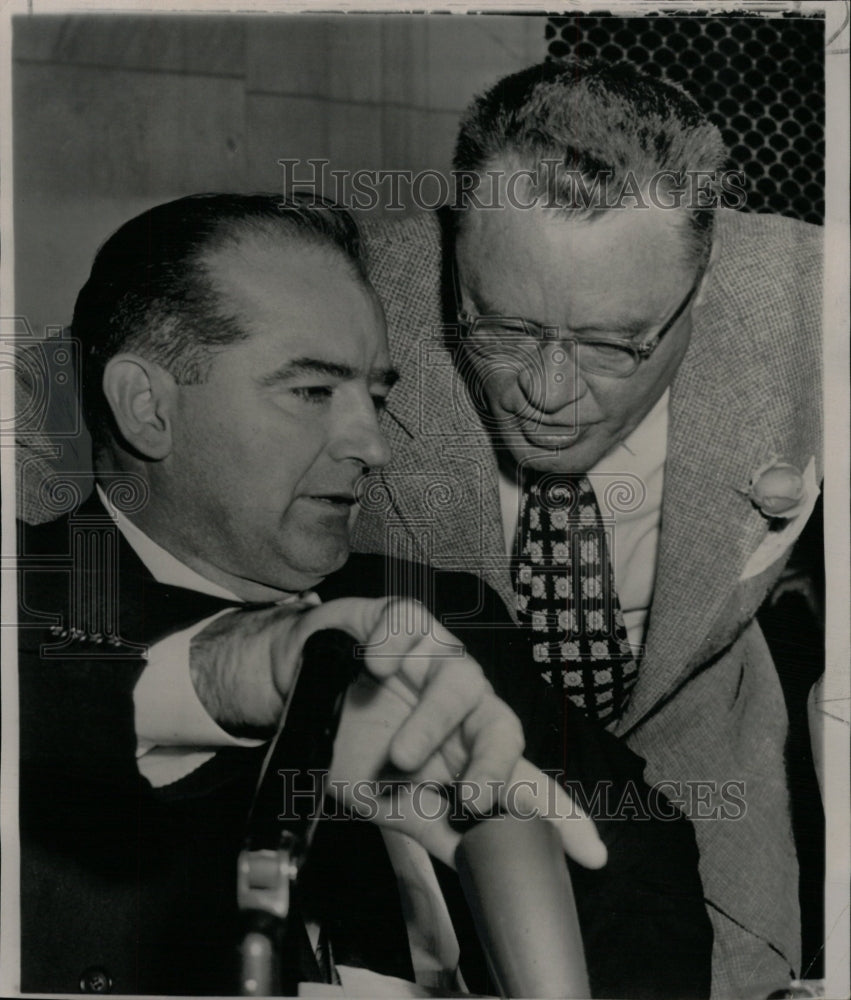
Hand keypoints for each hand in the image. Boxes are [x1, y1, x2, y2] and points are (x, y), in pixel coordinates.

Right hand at [288, 597, 607, 869]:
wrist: (292, 683)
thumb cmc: (347, 739)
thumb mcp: (384, 798)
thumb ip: (431, 825)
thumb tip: (477, 871)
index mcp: (462, 750)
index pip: (519, 782)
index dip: (557, 815)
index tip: (593, 855)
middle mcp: (461, 705)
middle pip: (503, 728)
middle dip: (494, 763)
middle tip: (474, 796)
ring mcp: (435, 659)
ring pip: (463, 679)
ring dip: (435, 720)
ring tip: (402, 753)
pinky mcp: (405, 620)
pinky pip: (413, 628)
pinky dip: (395, 651)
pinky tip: (375, 669)